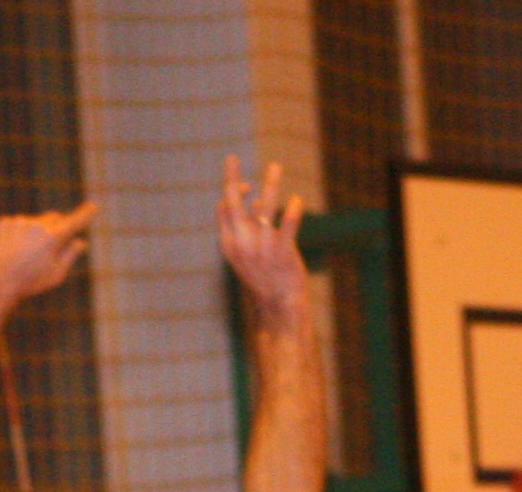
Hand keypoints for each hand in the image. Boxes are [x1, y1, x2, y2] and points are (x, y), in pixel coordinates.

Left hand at [0, 203, 96, 303]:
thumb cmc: (30, 282)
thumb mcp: (56, 274)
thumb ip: (70, 255)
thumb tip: (81, 242)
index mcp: (53, 238)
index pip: (75, 222)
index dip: (85, 214)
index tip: (93, 206)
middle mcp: (38, 226)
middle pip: (54, 218)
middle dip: (56, 227)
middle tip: (51, 246)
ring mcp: (20, 222)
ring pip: (34, 222)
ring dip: (35, 232)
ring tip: (25, 255)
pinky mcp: (5, 222)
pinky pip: (17, 224)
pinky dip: (18, 233)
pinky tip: (13, 249)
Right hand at [215, 157, 308, 317]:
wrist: (278, 304)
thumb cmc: (265, 276)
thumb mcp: (250, 252)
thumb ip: (251, 226)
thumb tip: (256, 200)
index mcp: (230, 243)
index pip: (224, 209)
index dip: (233, 192)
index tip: (245, 185)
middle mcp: (242, 242)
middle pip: (232, 203)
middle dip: (230, 178)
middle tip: (231, 158)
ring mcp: (261, 246)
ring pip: (264, 207)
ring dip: (270, 184)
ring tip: (275, 166)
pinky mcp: (282, 251)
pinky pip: (288, 224)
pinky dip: (293, 210)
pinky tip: (297, 200)